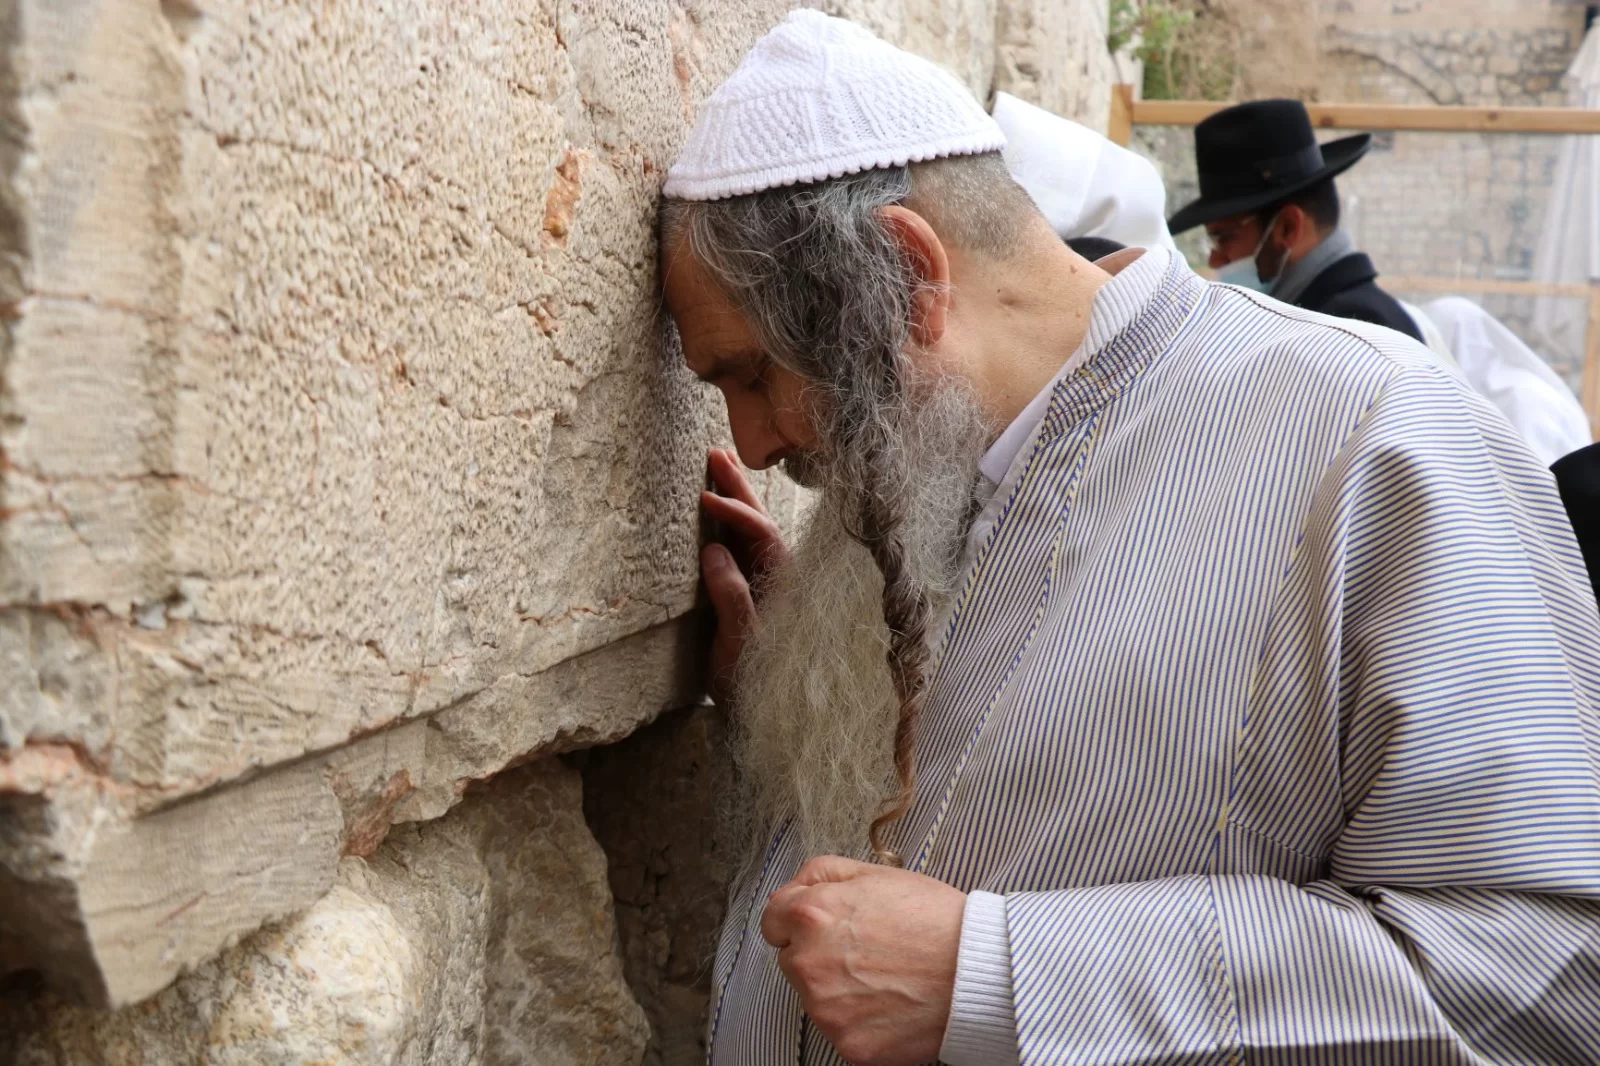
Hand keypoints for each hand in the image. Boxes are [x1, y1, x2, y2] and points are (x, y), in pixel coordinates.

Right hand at [701, 449, 790, 705]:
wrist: (761, 719)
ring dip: (734, 497)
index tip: (705, 496)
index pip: (763, 534)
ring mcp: (765, 584)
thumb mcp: (740, 645)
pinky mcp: (750, 593)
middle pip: (762, 522)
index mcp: (784, 586)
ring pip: (752, 531)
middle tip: (714, 454)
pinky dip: (727, 522)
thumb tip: (714, 548)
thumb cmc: (755, 685)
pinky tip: (716, 506)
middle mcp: (779, 579)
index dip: (735, 512)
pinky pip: (741, 548)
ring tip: (716, 464)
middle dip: (738, 488)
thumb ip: (732, 597)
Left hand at [761, 856, 966, 1065]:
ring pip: (815, 997)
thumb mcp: (877, 873)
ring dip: (837, 989)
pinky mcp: (848, 1044)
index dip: (797, 917)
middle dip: (818, 953)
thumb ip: (823, 874)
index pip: (773, 919)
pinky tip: (891, 1002)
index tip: (819, 924)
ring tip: (884, 975)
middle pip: (793, 960)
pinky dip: (860, 1020)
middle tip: (865, 949)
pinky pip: (841, 1029)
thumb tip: (795, 887)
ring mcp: (826, 1010)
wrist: (976, 971)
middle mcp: (810, 964)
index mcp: (812, 915)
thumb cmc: (935, 919)